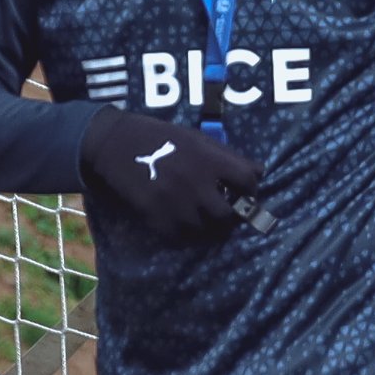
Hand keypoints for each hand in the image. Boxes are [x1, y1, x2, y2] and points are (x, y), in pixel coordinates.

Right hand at [78, 109, 260, 244]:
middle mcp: (197, 183)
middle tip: (228, 214)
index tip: (246, 193)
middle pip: (228, 214)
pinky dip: (186, 234)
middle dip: (231, 217)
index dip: (251, 189)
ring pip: (205, 230)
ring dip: (209, 228)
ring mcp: (176, 202)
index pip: (247, 180)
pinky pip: (181, 237)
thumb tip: (258, 172)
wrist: (116, 144)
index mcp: (209, 159)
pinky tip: (184, 224)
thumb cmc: (160, 137)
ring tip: (206, 221)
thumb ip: (226, 156)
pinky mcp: (157, 216)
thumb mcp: (196, 138)